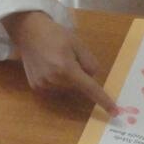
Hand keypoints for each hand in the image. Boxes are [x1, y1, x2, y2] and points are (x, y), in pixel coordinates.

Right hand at [4, 11, 118, 115]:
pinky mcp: (36, 87)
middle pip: (78, 87)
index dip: (103, 100)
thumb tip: (92, 78)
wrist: (28, 31)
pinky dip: (58, 80)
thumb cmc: (55, 35)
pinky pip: (55, 89)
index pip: (90, 88)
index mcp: (66, 69)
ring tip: (57, 60)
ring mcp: (43, 85)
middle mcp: (54, 80)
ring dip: (68, 79)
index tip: (114, 112)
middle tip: (70, 57)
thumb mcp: (78, 44)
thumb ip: (89, 62)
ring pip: (67, 89)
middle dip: (79, 76)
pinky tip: (49, 66)